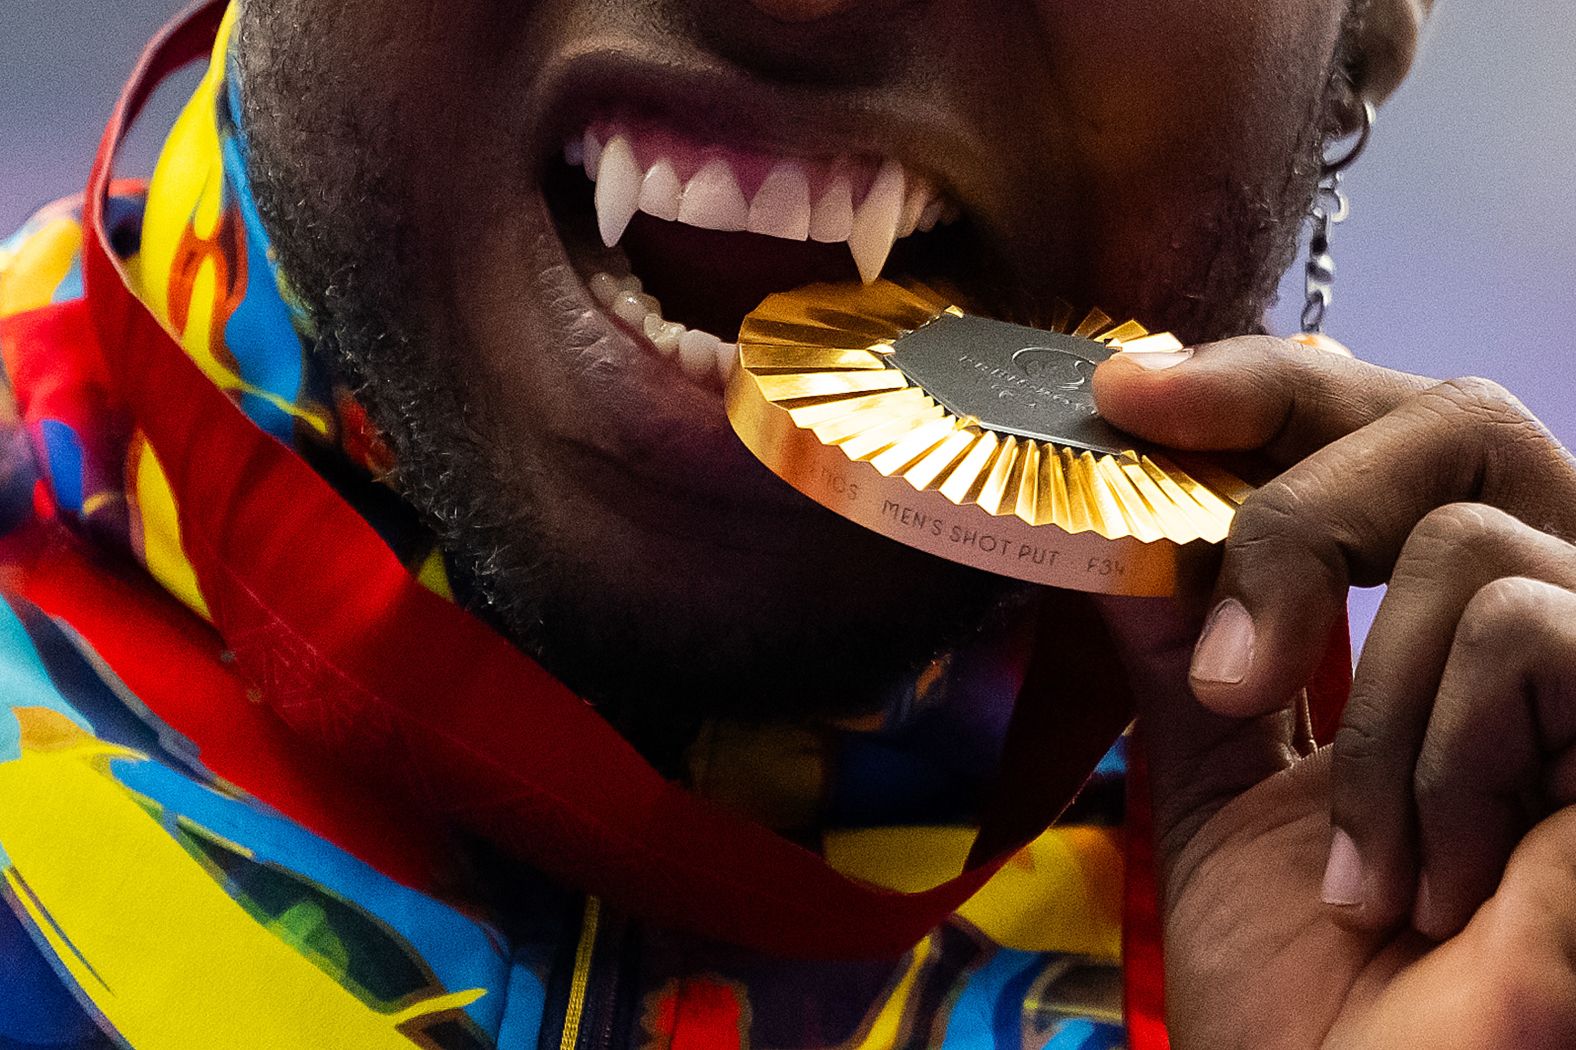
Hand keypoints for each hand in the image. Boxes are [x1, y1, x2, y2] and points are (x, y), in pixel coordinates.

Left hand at [1087, 336, 1575, 1047]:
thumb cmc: (1316, 997)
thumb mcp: (1219, 793)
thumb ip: (1184, 649)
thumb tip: (1114, 520)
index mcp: (1445, 626)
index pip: (1385, 425)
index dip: (1262, 386)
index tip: (1125, 395)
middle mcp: (1553, 620)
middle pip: (1459, 417)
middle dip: (1297, 518)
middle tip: (1225, 669)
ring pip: (1468, 539)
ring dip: (1368, 723)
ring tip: (1364, 872)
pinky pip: (1527, 628)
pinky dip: (1437, 763)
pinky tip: (1438, 886)